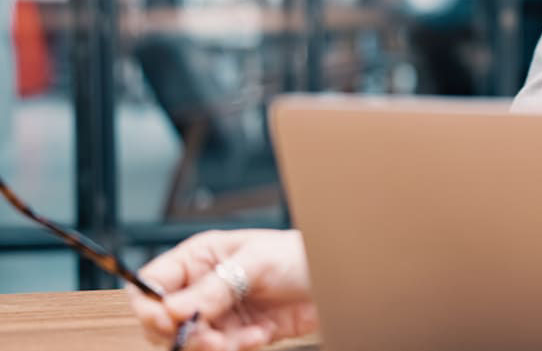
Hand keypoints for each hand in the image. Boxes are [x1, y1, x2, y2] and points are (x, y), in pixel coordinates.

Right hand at [128, 229, 317, 350]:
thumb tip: (173, 308)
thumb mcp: (256, 262)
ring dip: (212, 345)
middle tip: (209, 338)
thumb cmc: (298, 254)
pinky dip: (239, 347)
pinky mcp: (238, 334)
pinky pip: (223, 350)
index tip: (167, 321)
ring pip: (192, 341)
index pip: (152, 283)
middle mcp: (203, 287)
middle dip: (184, 333)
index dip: (149, 305)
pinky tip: (259, 334)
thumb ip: (215, 287)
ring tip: (238, 339)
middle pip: (164, 321)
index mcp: (199, 258)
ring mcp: (220, 313)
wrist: (338, 279)